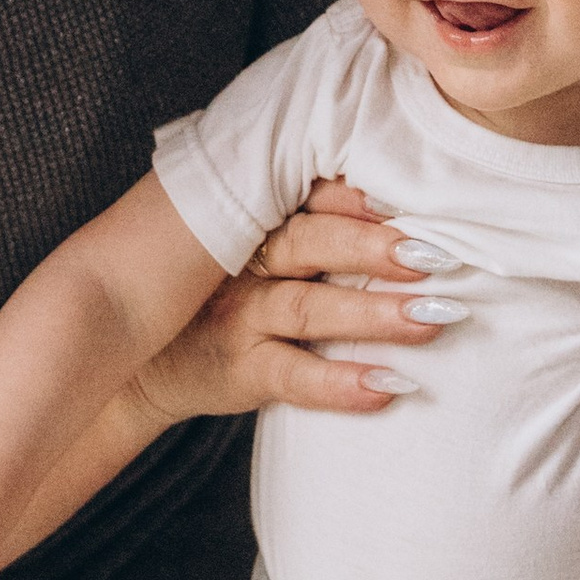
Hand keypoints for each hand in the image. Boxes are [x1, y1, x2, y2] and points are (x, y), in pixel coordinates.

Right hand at [136, 181, 456, 422]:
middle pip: (310, 243)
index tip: (414, 195)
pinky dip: (340, 383)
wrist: (144, 365)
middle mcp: (243, 262)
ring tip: (432, 319)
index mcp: (254, 221)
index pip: (306, 194)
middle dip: (373, 247)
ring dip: (373, 313)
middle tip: (435, 255)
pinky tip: (387, 385)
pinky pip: (293, 376)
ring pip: (308, 308)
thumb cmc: (217, 293)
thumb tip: (397, 203)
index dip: (357, 194)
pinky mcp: (239, 370)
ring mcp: (238, 316)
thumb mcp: (246, 244)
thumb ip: (305, 220)